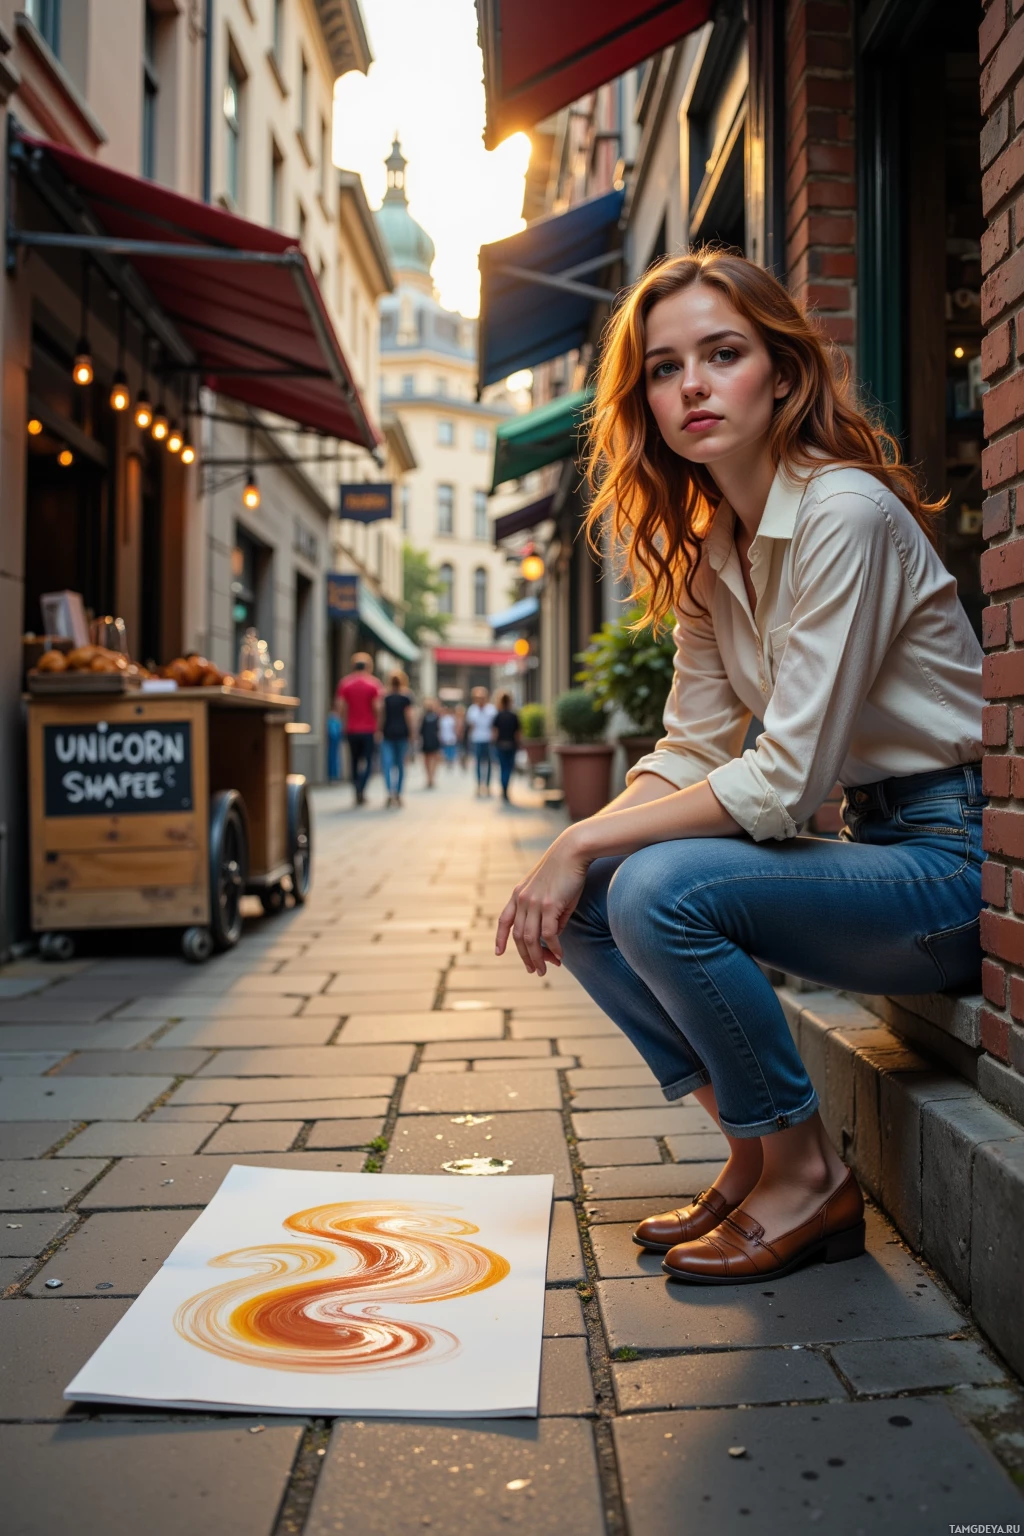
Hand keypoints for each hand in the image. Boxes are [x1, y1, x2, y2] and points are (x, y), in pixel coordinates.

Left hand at [495, 831, 589, 974]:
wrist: (572, 850)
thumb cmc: (565, 870)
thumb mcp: (550, 892)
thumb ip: (548, 914)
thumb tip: (553, 937)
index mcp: (518, 894)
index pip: (504, 920)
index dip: (500, 938)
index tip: (499, 953)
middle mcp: (522, 899)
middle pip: (518, 936)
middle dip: (525, 956)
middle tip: (534, 970)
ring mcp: (534, 902)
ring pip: (531, 939)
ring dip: (537, 957)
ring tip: (544, 970)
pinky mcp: (549, 905)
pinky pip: (549, 934)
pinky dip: (553, 948)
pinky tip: (559, 955)